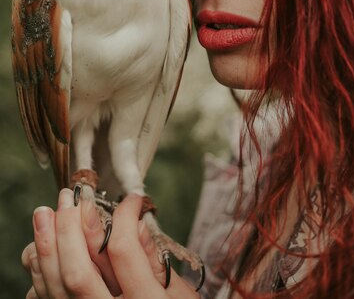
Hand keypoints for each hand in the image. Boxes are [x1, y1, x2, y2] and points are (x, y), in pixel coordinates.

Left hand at [22, 189, 199, 298]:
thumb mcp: (180, 294)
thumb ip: (155, 261)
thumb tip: (136, 222)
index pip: (122, 250)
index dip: (122, 215)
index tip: (130, 198)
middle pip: (78, 270)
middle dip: (70, 228)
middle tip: (71, 197)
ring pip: (57, 287)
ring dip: (47, 246)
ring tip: (45, 213)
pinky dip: (41, 272)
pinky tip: (40, 248)